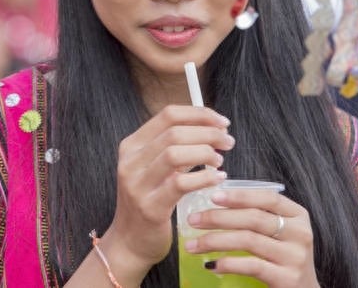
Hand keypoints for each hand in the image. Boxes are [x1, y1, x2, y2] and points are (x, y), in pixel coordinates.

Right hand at [105, 105, 234, 270]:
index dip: (199, 114)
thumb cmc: (149, 201)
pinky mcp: (149, 207)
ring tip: (220, 161)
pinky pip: (180, 184)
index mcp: (132, 145)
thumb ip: (176, 148)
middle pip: (174, 131)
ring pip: (174, 153)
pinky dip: (203, 178)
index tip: (221, 122)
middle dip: (208, 133)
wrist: (130, 242)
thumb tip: (211, 127)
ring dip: (205, 153)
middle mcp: (130, 161)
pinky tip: (217, 179)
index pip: (168, 115)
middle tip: (228, 142)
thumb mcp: (155, 168)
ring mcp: (137, 184)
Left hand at [184, 186, 318, 287]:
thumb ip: (258, 214)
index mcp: (297, 215)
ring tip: (193, 244)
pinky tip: (211, 264)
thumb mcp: (280, 231)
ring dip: (215, 241)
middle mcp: (300, 233)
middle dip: (218, 218)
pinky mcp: (287, 278)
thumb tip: (217, 196)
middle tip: (193, 220)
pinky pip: (251, 265)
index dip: (239, 196)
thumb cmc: (283, 256)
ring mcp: (295, 256)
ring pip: (248, 240)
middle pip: (253, 218)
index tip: (212, 196)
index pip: (267, 198)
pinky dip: (228, 263)